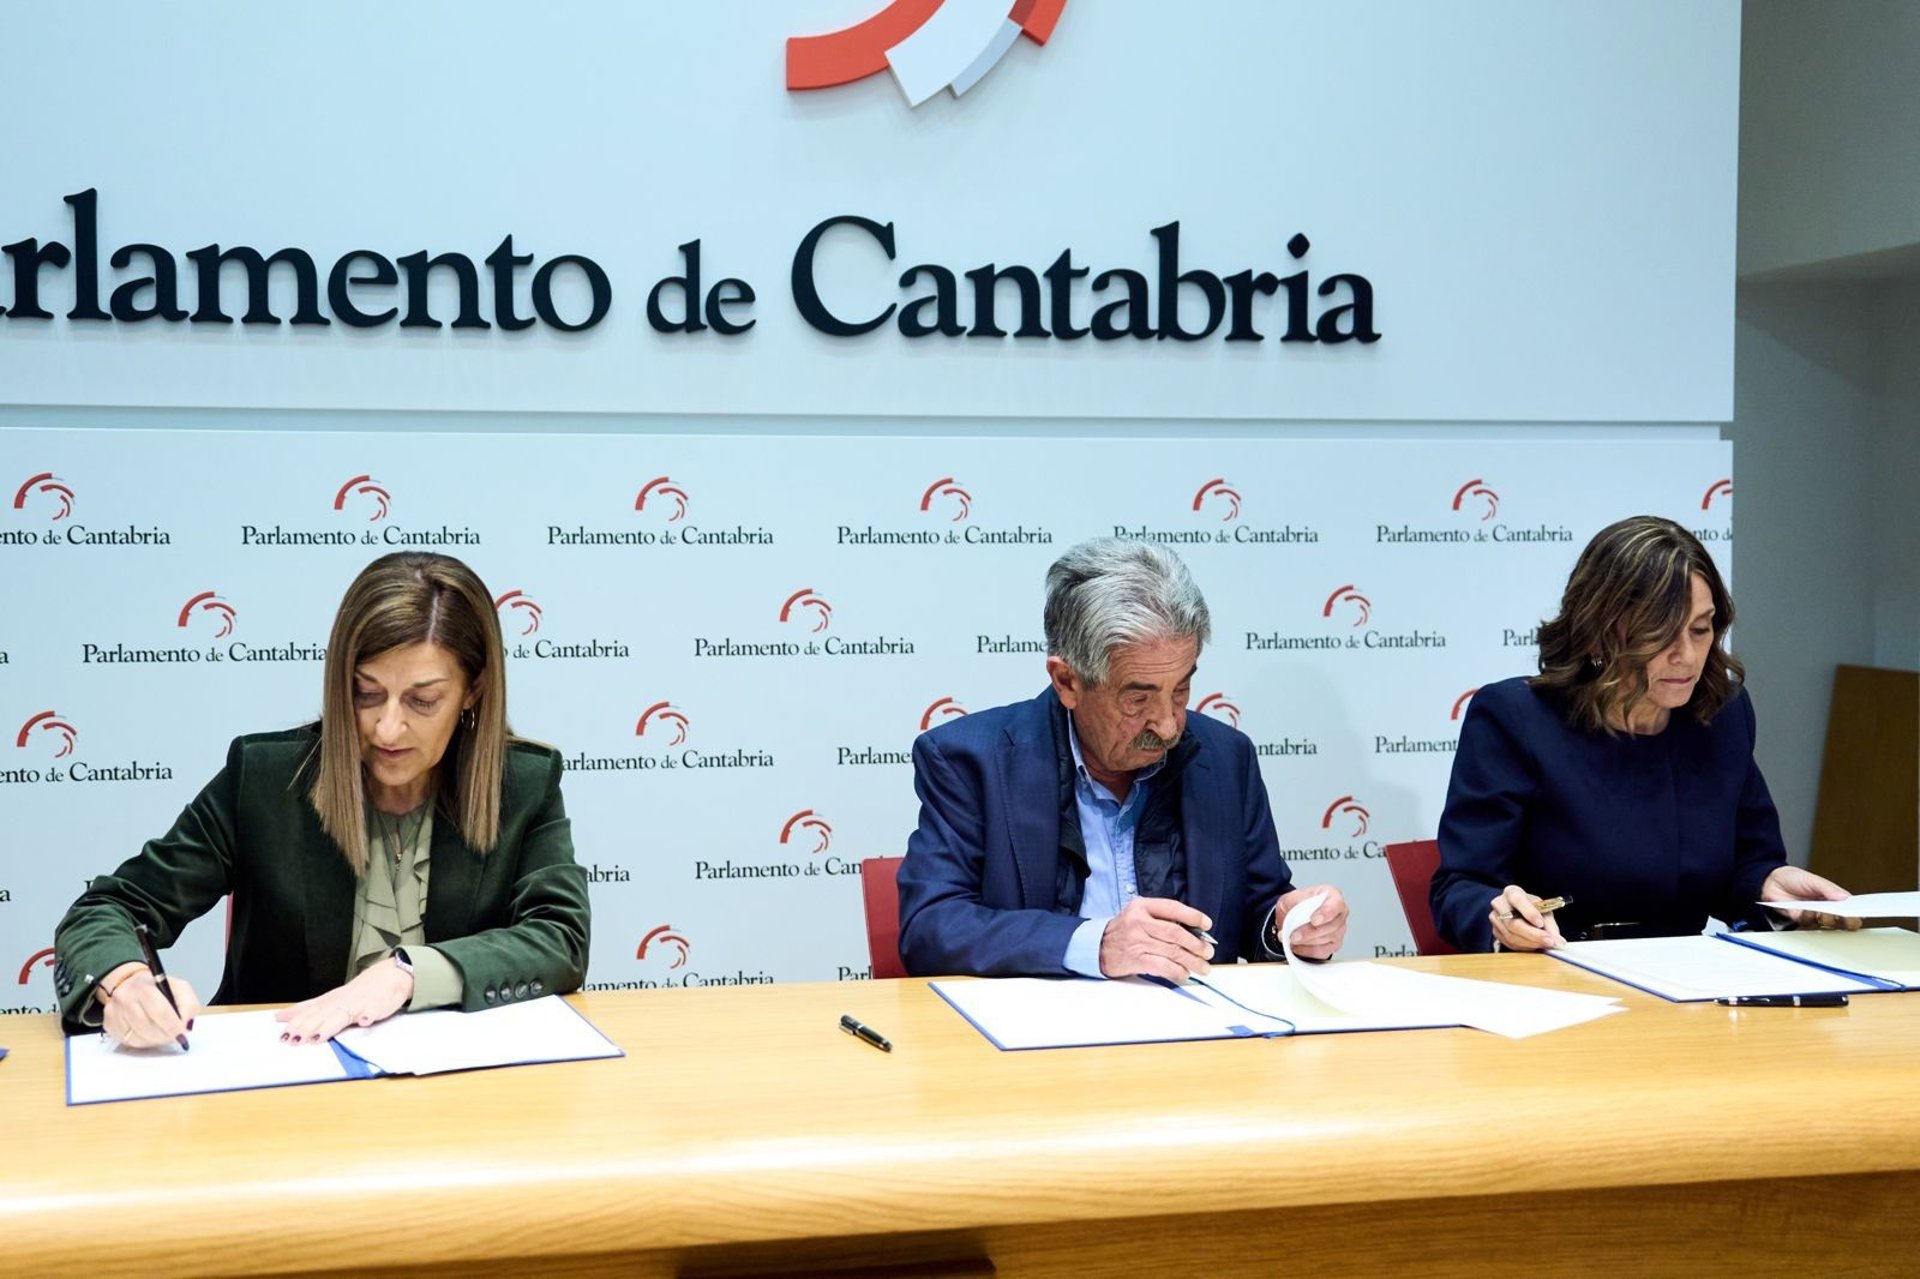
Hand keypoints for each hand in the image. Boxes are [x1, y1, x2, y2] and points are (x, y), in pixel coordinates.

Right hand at [99, 963, 201, 1048]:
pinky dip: (143, 1042)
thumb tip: (186, 1025)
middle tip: (175, 1036)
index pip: (159, 1010)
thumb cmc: (157, 988)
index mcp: (144, 986)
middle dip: (165, 1035)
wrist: (130, 983)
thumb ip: (188, 1005)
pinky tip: (149, 1033)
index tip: (181, 1033)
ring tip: (163, 1032)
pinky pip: (128, 1042)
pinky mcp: (109, 1024)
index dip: (172, 1025)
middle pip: (147, 1026)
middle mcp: (125, 998)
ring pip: (138, 1037)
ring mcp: (114, 1012)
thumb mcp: (179, 988)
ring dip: (155, 1039)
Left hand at [275, 959, 414, 1043]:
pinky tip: (364, 1021)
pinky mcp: (377, 1006)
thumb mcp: (329, 999)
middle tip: (295, 1040)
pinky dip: (368, 1015)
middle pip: (321, 1015)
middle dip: (307, 1027)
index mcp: (329, 1001)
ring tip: (318, 1037)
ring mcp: (359, 1004)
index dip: (296, 1023)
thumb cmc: (357, 992)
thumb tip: (279, 1016)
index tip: (283, 1035)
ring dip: (330, 1025)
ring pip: (342, 1015)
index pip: (309, 1012)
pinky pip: (372, 1011)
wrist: (389, 976)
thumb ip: (306, 1008)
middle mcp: (341, 1002)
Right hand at [1099, 897, 1213, 980]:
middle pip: (1175, 933)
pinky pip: (1163, 966)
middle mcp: (1139, 922)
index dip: (1193, 916)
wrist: (1097, 947)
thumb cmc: (1124, 931)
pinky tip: (1184, 974)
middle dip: (1196, 944)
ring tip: (1203, 967)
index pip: (1173, 908)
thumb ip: (1162, 919)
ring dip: (1192, 961)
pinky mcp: (1136, 959)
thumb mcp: (1139, 914)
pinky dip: (1177, 971)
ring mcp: (1137, 941)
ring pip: (1172, 951)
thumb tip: (1194, 932)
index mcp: (1142, 906)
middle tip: (1207, 951)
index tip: (1207, 924)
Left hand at [1277, 885, 1348, 959]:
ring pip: (1326, 940)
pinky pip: (1322, 952)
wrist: (1292, 915)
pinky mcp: (1334, 945)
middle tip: (1293, 935)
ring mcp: (1339, 931)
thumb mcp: (1292, 897)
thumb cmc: (1297, 903)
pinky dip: (1307, 951)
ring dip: (1306, 942)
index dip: (1325, 913)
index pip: (1335, 905)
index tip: (1313, 920)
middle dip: (1309, 933)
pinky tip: (1296, 946)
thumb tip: (1297, 917)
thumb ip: (1296, 904)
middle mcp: (1340, 914)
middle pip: (1331, 926)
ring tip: (1291, 939)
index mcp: (1333, 896)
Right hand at [1488, 885, 1565, 950]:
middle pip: (1512, 922)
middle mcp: (1499, 904)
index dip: (1529, 912)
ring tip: (1545, 943)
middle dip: (1532, 934)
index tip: (1541, 923)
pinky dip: (1525, 946)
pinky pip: (1509, 943)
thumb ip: (1550, 924)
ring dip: (1530, 942)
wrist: (1518, 910)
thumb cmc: (1532, 907)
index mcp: (1511, 892)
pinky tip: (1535, 945)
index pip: (1517, 900)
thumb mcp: (1544, 908)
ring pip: (1511, 935)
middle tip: (1549, 941)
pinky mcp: (1495, 931)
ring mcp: (1495, 918)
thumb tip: (1558, 942)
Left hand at [1761, 865, 1857, 930]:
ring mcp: (1815, 916)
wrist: (1770, 881)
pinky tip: (1809, 911)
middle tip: (1846, 916)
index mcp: (1834, 899)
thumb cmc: (1794, 878)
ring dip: (1828, 919)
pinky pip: (1810, 923)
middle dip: (1847, 920)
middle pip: (1844, 921)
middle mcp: (1827, 909)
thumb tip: (1845, 897)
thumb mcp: (1813, 880)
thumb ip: (1828, 889)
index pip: (1852, 909)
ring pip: (1828, 924)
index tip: (1861, 911)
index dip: (1858, 912)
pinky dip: (1811, 917)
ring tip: (1825, 912)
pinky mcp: (1801, 920)